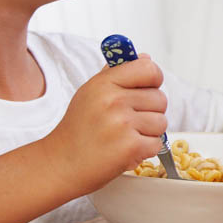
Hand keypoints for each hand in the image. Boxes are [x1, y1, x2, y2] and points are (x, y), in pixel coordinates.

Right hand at [48, 56, 167, 190]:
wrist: (61, 164)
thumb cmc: (78, 130)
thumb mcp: (90, 93)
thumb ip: (117, 74)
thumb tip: (146, 58)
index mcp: (104, 84)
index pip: (149, 69)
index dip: (153, 80)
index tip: (146, 90)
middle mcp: (113, 101)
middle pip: (160, 98)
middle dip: (150, 112)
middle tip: (126, 122)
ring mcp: (122, 124)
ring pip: (161, 122)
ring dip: (148, 132)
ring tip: (124, 137)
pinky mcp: (130, 147)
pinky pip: (157, 143)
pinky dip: (145, 150)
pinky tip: (125, 150)